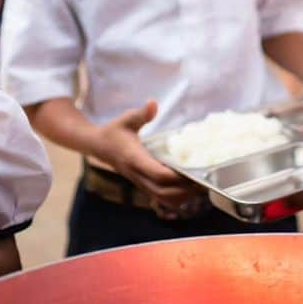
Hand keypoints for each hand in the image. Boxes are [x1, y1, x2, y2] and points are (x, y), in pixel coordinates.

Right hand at [94, 100, 203, 216]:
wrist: (99, 146)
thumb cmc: (115, 131)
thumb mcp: (127, 119)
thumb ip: (141, 114)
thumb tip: (153, 103)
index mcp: (135, 160)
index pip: (159, 175)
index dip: (177, 176)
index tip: (194, 171)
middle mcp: (139, 176)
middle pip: (165, 193)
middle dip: (186, 190)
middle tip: (204, 179)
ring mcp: (141, 184)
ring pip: (164, 200)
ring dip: (183, 196)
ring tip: (198, 184)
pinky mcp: (144, 186)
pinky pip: (162, 199)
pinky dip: (177, 198)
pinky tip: (187, 187)